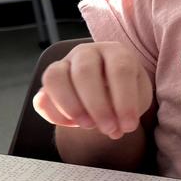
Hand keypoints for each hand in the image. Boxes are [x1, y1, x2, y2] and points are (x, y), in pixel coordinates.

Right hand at [33, 42, 152, 139]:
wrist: (108, 88)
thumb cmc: (126, 90)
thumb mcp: (138, 96)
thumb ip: (131, 108)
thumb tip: (116, 127)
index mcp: (115, 51)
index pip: (120, 69)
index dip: (125, 101)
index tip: (129, 126)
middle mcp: (87, 52)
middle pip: (85, 72)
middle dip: (97, 106)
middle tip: (108, 128)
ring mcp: (63, 64)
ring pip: (55, 77)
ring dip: (70, 106)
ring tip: (87, 125)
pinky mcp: (49, 82)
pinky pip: (42, 96)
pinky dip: (54, 114)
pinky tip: (72, 124)